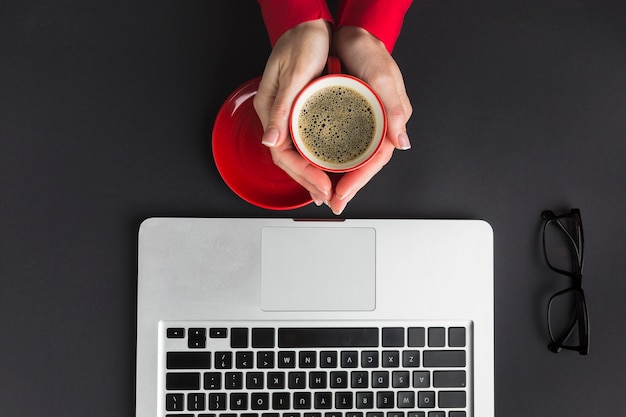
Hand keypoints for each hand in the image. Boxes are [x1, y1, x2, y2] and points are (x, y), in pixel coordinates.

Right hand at [253, 19, 333, 205]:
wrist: (308, 24)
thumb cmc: (301, 44)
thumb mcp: (293, 75)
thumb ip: (282, 108)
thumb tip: (270, 141)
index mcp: (271, 110)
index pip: (282, 154)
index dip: (303, 174)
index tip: (322, 186)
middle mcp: (277, 117)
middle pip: (290, 159)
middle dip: (308, 182)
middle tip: (328, 197)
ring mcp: (288, 116)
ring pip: (297, 154)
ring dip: (311, 174)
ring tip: (328, 190)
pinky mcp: (300, 112)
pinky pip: (304, 142)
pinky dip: (315, 158)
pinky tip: (326, 165)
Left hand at [329, 26, 412, 214]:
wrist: (349, 33)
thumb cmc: (368, 50)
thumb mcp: (382, 76)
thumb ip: (395, 108)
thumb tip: (403, 142)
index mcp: (389, 121)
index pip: (375, 160)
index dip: (359, 180)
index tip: (342, 194)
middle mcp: (375, 125)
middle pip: (363, 164)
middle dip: (348, 187)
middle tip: (332, 203)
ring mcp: (360, 123)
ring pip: (351, 158)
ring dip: (339, 177)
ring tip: (325, 194)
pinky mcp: (346, 118)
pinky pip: (340, 144)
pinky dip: (330, 158)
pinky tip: (320, 167)